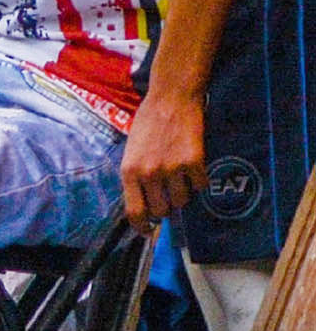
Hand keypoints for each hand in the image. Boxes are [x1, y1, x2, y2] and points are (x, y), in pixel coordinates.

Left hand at [122, 88, 207, 223]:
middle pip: (163, 211)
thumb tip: (145, 205)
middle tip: (169, 191)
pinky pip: (200, 185)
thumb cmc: (148, 124)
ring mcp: (172, 169)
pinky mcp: (194, 163)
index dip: (142, 226)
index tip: (148, 231)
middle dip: (167, 205)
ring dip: (183, 191)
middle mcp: (149, 174)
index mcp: (129, 171)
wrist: (171, 99)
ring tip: (179, 171)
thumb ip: (137, 177)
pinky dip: (199, 179)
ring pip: (183, 200)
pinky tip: (192, 162)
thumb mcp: (131, 152)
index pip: (135, 211)